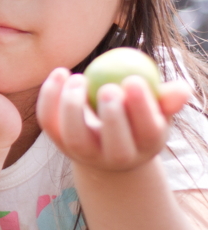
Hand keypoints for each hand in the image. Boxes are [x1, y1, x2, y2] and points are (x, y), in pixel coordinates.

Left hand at [36, 68, 190, 172]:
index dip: (142, 107)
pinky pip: (48, 120)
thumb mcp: (158, 109)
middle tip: (108, 87)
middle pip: (114, 143)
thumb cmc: (137, 117)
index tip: (134, 79)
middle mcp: (114, 157)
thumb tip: (180, 89)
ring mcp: (82, 152)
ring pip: (74, 135)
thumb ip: (169, 99)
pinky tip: (60, 73)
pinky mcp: (56, 141)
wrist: (105, 144)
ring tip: (80, 78)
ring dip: (73, 105)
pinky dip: (49, 97)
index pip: (147, 131)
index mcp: (144, 146)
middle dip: (112, 115)